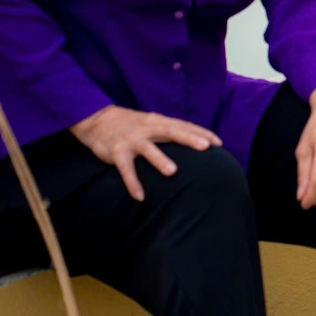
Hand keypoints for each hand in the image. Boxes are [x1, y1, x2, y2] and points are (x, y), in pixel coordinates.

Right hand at [69, 106, 221, 201]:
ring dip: (160, 160)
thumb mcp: (151, 121)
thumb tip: (195, 138)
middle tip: (205, 147)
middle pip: (171, 131)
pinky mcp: (117, 152)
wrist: (96, 119)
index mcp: (158, 121)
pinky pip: (126, 169)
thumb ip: (170, 129)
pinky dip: (132, 182)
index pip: (184, 125)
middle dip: (189, 138)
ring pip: (148, 149)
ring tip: (173, 172)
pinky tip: (139, 196)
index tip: (219, 142)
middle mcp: (147, 128)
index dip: (201, 132)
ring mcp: (132, 140)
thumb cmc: (131, 123)